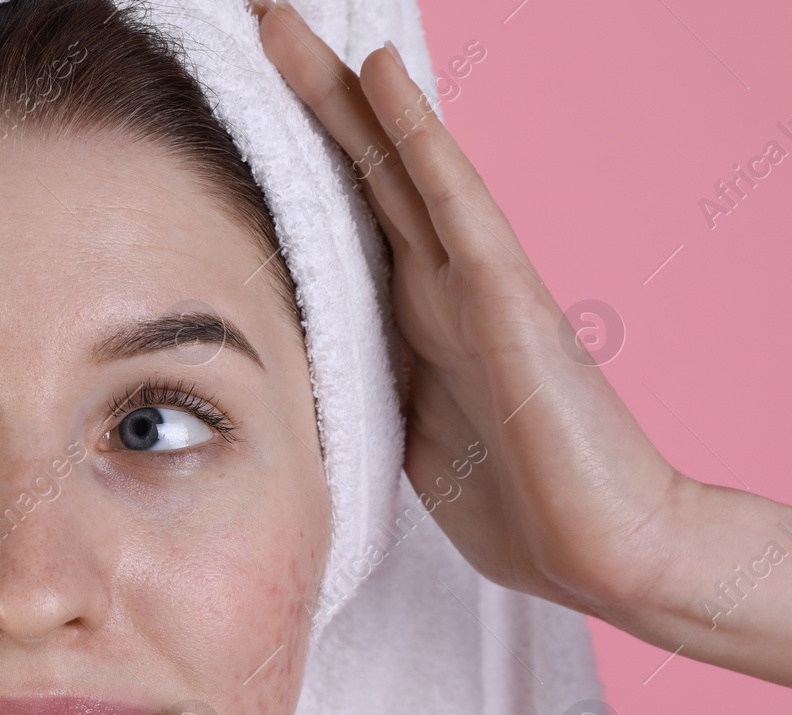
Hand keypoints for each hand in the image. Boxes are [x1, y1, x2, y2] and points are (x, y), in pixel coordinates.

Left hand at [248, 0, 684, 620]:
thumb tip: (301, 385)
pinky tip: (378, 73)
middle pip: (359, 171)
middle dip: (306, 100)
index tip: (228, 113)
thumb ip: (364, 396)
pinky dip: (413, 134)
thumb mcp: (406, 441)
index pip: (339, 221)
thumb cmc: (518, 501)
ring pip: (393, 164)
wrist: (603, 546)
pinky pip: (448, 198)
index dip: (289, 161)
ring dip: (342, 91)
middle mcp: (436, 283)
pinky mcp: (502, 294)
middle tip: (255, 25)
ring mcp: (470, 280)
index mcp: (409, 321)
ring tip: (286, 26)